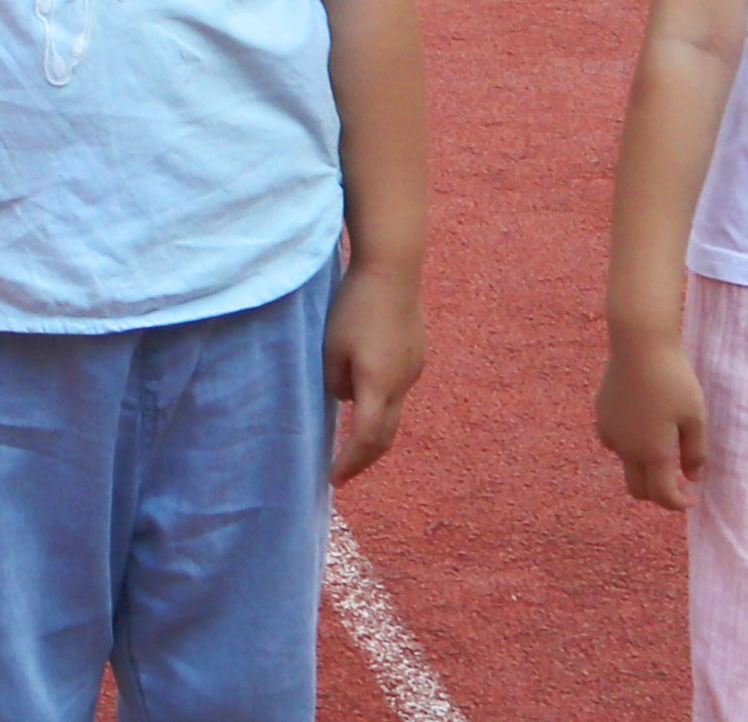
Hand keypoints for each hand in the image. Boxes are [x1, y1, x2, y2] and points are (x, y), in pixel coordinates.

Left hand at [326, 261, 422, 481]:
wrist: (393, 269)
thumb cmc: (354, 306)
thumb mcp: (331, 346)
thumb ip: (335, 381)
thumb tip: (345, 397)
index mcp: (378, 385)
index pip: (365, 439)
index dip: (349, 463)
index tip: (333, 479)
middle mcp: (401, 383)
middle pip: (385, 435)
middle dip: (363, 458)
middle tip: (343, 471)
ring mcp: (413, 369)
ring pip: (392, 411)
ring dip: (372, 429)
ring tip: (351, 441)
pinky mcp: (416, 355)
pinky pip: (397, 388)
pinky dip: (380, 403)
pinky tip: (366, 396)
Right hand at [596, 323, 707, 507]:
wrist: (639, 343)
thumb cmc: (674, 379)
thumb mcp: (695, 417)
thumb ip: (695, 452)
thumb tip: (693, 478)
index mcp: (654, 453)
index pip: (663, 496)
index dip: (679, 503)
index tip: (692, 495)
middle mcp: (627, 449)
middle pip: (637, 490)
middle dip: (657, 493)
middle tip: (676, 479)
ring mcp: (610, 432)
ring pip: (625, 464)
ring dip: (642, 466)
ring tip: (660, 443)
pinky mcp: (600, 414)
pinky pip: (613, 442)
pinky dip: (627, 445)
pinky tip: (641, 424)